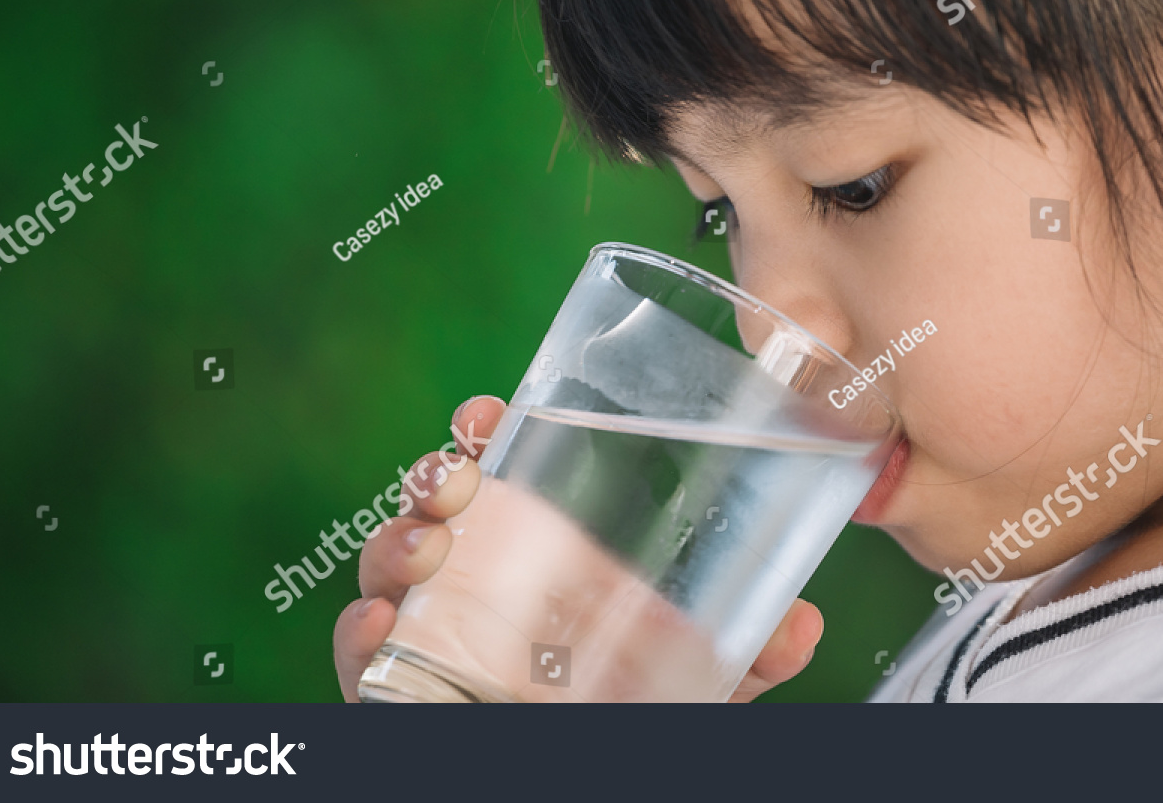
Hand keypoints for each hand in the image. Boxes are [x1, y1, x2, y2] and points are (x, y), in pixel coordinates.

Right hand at [333, 395, 825, 701]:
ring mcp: (440, 628)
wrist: (593, 748)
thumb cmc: (630, 704)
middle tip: (454, 476)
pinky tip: (378, 626)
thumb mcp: (693, 675)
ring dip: (393, 543)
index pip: (500, 472)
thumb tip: (804, 625)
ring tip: (424, 546)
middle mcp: (481, 578)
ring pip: (389, 568)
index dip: (484, 435)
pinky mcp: (408, 684)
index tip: (487, 415)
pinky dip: (358, 635)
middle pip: (435, 509)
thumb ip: (747, 652)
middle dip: (431, 477)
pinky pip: (366, 656)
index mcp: (540, 548)